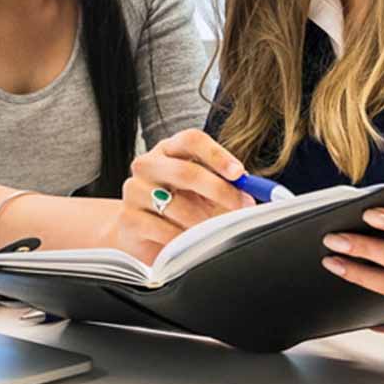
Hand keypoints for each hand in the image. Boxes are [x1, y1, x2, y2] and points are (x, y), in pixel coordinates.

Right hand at [109, 129, 254, 264]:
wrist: (138, 231)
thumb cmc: (178, 206)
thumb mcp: (201, 190)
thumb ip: (225, 184)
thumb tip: (255, 189)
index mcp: (168, 149)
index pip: (191, 140)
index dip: (217, 155)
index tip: (239, 174)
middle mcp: (147, 164)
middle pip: (184, 170)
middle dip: (219, 191)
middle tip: (240, 207)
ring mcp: (134, 190)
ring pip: (175, 204)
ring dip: (202, 221)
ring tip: (216, 231)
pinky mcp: (127, 218)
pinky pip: (161, 229)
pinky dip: (182, 238)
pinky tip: (191, 243)